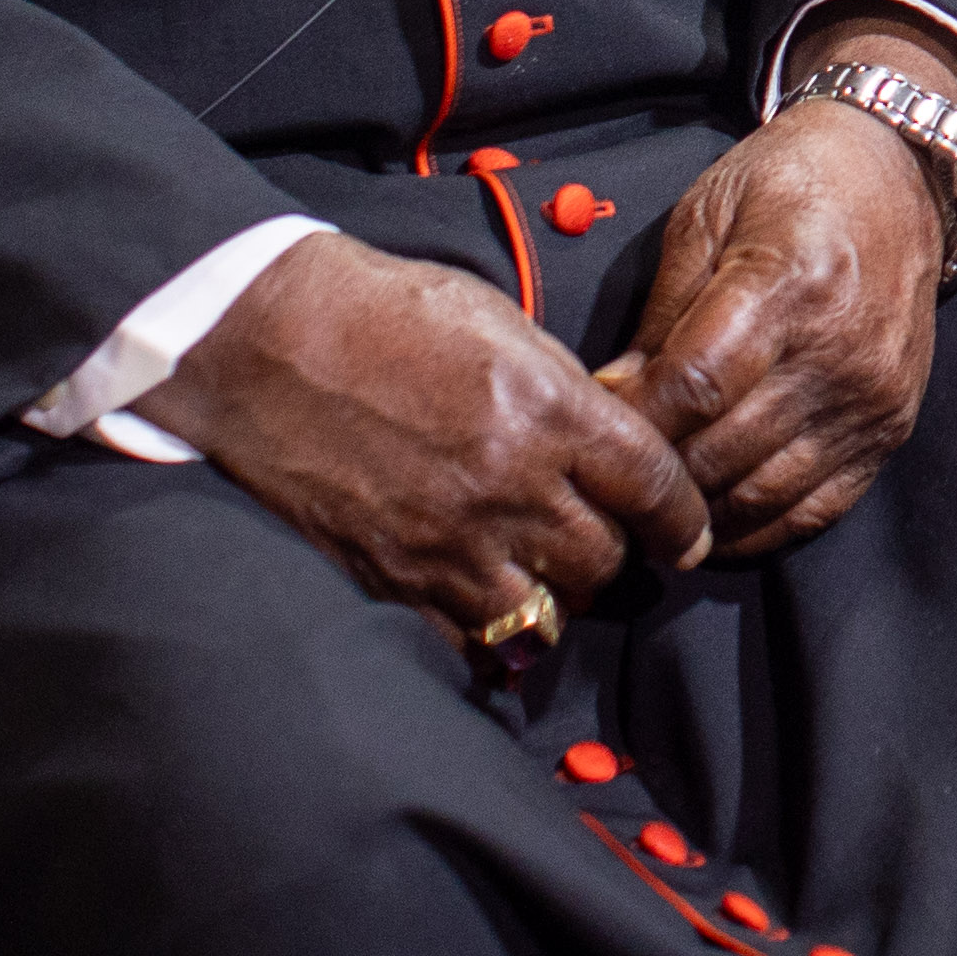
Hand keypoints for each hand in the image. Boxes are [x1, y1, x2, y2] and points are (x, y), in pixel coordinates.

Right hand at [140, 230, 707, 630]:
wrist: (271, 341)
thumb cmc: (388, 315)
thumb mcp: (506, 325)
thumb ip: (566, 395)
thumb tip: (607, 445)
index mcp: (547, 410)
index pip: (653, 489)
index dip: (683, 521)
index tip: (685, 535)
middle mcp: (507, 485)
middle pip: (605, 561)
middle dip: (619, 555)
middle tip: (610, 542)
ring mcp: (447, 541)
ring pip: (548, 613)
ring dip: (559, 597)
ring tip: (549, 572)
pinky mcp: (392, 578)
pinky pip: (470, 641)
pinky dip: (492, 632)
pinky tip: (491, 601)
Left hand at [601, 29, 951, 557]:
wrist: (899, 174)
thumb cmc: (791, 183)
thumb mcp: (705, 217)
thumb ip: (662, 313)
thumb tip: (613, 397)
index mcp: (787, 281)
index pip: (693, 387)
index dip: (635, 422)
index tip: (596, 426)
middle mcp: (837, 349)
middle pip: (723, 452)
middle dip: (657, 475)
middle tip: (614, 478)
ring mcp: (870, 396)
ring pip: (763, 494)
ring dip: (699, 512)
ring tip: (657, 504)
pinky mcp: (891, 426)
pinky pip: (815, 510)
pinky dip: (757, 528)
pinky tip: (716, 519)